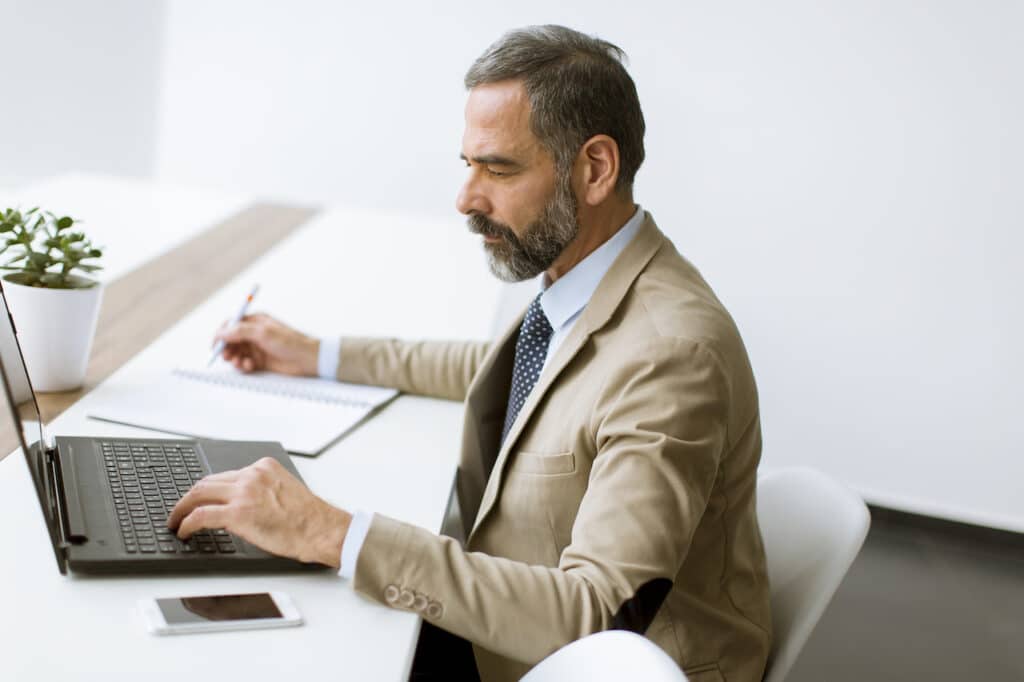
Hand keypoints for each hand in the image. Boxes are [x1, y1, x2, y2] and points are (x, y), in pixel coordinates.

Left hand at [167, 457, 350, 566]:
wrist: (321, 530)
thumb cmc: (309, 519)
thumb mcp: (285, 491)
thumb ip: (262, 491)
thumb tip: (243, 505)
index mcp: (264, 467)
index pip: (226, 475)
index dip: (209, 490)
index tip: (201, 499)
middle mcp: (252, 475)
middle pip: (207, 481)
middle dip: (190, 497)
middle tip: (180, 509)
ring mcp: (244, 492)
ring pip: (199, 494)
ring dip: (182, 508)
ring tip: (176, 521)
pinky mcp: (238, 513)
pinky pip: (201, 515)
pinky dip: (187, 523)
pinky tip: (183, 531)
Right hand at [214, 313, 319, 375]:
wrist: (308, 359)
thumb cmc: (291, 342)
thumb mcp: (264, 333)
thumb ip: (240, 332)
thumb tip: (221, 332)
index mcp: (256, 322)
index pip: (231, 324)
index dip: (221, 334)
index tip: (215, 344)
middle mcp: (255, 334)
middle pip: (231, 340)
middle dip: (226, 348)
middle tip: (226, 356)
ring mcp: (257, 348)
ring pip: (236, 353)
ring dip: (234, 358)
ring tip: (240, 362)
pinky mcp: (261, 361)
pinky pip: (244, 363)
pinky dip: (243, 366)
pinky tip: (249, 366)